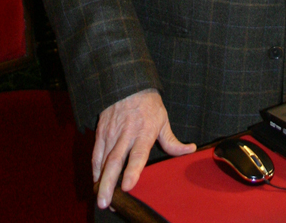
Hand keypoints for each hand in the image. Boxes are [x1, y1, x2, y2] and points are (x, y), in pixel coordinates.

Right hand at [92, 88, 195, 208]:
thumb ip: (172, 141)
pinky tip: (96, 182)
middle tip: (105, 202)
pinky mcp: (101, 132)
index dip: (132, 171)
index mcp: (143, 132)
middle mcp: (126, 134)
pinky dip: (95, 169)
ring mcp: (111, 133)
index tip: (127, 186)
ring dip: (101, 181)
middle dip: (109, 183)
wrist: (128, 84)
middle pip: (115, 161)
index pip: (138, 155)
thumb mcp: (163, 120)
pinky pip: (96, 154)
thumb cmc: (149, 104)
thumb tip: (190, 150)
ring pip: (103, 160)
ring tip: (100, 199)